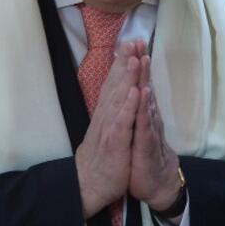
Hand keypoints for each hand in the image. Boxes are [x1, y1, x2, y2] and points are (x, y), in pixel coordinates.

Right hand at [74, 41, 143, 218]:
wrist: (89, 185)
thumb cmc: (101, 157)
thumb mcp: (106, 129)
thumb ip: (111, 110)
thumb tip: (116, 92)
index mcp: (106, 113)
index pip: (114, 83)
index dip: (122, 62)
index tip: (130, 43)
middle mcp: (106, 116)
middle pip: (116, 84)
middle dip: (125, 61)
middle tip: (133, 40)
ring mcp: (110, 127)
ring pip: (120, 98)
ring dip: (127, 77)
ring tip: (135, 57)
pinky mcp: (115, 142)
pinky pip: (123, 122)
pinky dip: (129, 106)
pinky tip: (135, 92)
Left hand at [129, 58, 181, 224]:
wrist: (157, 185)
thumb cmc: (145, 156)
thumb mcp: (137, 129)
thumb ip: (137, 109)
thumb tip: (136, 89)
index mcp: (141, 114)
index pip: (137, 85)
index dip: (134, 64)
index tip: (130, 42)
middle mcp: (147, 118)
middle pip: (143, 87)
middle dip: (140, 64)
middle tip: (138, 41)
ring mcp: (149, 131)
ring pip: (146, 102)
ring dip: (144, 80)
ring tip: (142, 59)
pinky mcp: (148, 147)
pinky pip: (146, 126)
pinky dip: (145, 110)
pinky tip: (145, 96)